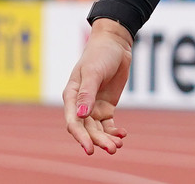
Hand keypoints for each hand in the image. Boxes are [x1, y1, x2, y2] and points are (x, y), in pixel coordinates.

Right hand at [62, 19, 132, 155]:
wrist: (115, 44)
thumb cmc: (99, 54)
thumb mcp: (93, 72)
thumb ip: (87, 93)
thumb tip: (82, 116)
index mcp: (72, 96)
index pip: (74, 122)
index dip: (81, 137)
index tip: (90, 149)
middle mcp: (80, 104)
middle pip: (87, 129)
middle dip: (98, 141)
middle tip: (112, 150)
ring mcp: (93, 106)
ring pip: (98, 130)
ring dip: (107, 139)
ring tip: (118, 146)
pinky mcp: (106, 107)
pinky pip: (108, 125)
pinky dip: (114, 132)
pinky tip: (122, 135)